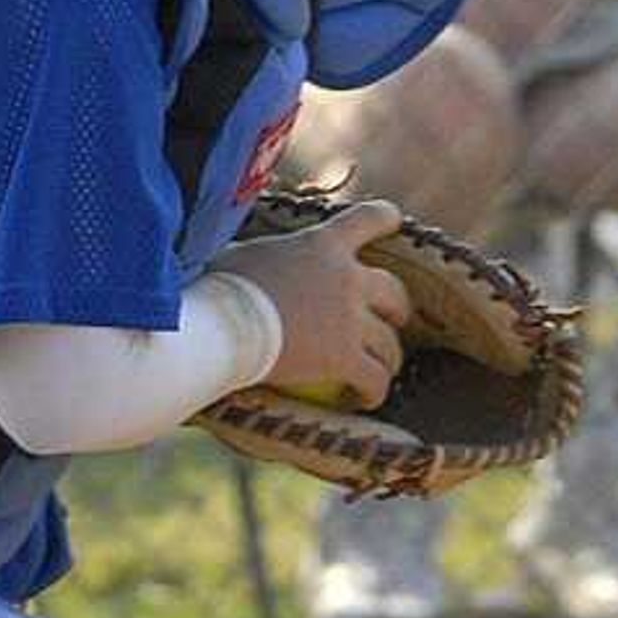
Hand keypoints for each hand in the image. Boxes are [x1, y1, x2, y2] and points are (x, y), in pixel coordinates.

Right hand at [216, 197, 413, 406]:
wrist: (222, 325)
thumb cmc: (220, 287)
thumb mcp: (242, 255)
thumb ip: (266, 257)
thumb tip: (249, 261)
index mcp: (323, 244)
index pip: (368, 218)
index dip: (384, 219)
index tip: (393, 221)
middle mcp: (347, 278)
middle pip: (393, 292)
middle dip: (397, 308)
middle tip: (392, 320)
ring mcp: (350, 320)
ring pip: (389, 343)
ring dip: (388, 357)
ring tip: (381, 369)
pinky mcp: (345, 358)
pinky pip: (374, 379)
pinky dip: (374, 390)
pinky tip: (364, 399)